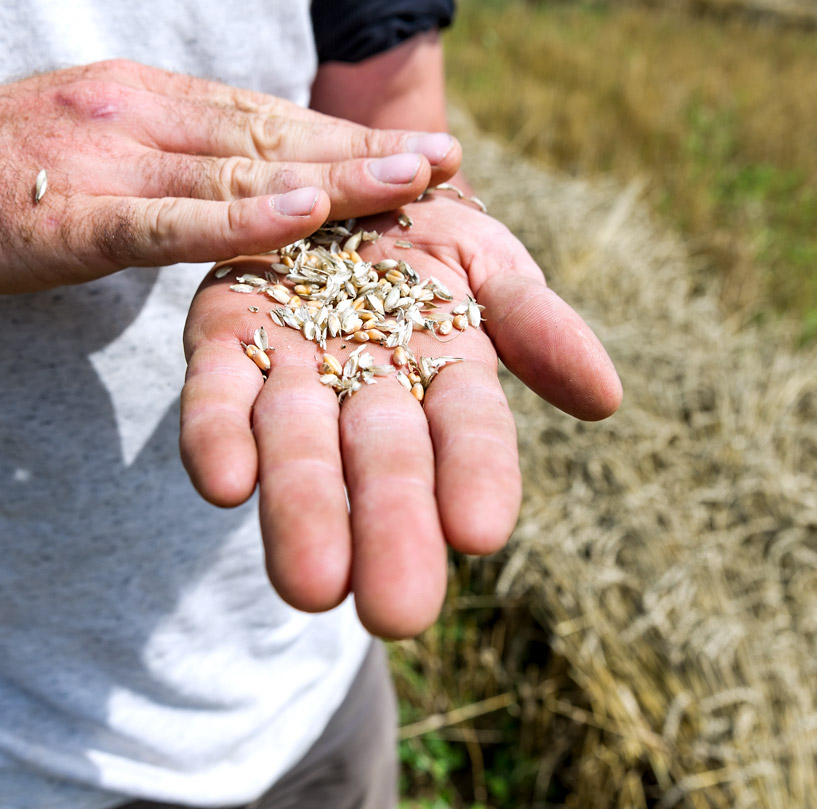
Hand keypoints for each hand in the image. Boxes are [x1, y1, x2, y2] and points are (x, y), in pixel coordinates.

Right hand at [0, 59, 462, 298]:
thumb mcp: (76, 163)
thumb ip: (148, 177)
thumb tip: (210, 204)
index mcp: (141, 108)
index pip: (259, 125)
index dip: (341, 142)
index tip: (414, 158)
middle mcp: (135, 118)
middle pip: (268, 138)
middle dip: (362, 154)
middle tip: (446, 164)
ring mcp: (104, 161)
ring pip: (237, 171)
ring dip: (332, 178)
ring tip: (413, 184)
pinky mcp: (69, 216)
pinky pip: (172, 221)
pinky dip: (242, 221)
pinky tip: (306, 218)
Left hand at [180, 192, 621, 637]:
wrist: (327, 187)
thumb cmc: (423, 230)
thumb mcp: (491, 262)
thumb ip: (536, 325)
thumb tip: (604, 398)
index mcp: (444, 378)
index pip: (470, 437)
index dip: (477, 479)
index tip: (480, 532)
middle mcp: (364, 392)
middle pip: (382, 466)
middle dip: (388, 532)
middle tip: (394, 613)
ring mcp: (288, 373)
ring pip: (298, 449)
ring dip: (303, 512)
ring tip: (309, 584)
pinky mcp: (218, 345)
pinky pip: (213, 400)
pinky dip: (215, 439)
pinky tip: (223, 485)